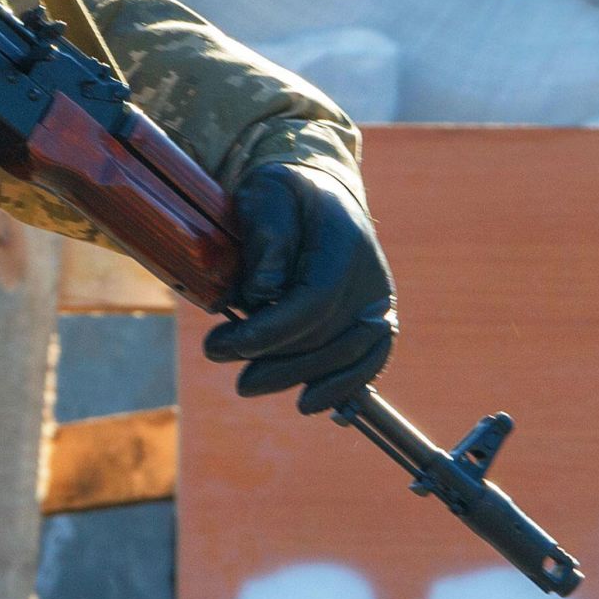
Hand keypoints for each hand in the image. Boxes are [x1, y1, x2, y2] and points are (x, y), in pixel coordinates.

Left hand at [204, 152, 395, 415]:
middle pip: (328, 337)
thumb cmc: (287, 196)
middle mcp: (372, 278)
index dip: (271, 331)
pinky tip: (309, 403)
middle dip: (272, 358)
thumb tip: (263, 293)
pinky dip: (342, 387)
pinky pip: (368, 363)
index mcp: (347, 243)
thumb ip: (267, 238)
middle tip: (218, 355)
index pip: (315, 301)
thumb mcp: (267, 195)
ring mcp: (379, 304)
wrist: (322, 197)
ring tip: (248, 382)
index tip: (226, 344)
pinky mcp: (378, 322)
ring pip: (345, 357)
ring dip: (296, 377)